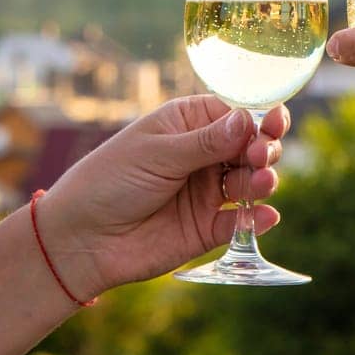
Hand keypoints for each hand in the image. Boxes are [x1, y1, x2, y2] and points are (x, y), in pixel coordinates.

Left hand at [36, 96, 289, 296]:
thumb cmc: (108, 182)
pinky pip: (242, 222)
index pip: (237, 113)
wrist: (79, 240)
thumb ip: (206, 142)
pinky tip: (264, 216)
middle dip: (265, 148)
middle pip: (252, 146)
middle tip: (260, 156)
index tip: (275, 122)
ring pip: (252, 181)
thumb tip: (248, 120)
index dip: (260, 117)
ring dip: (263, 180)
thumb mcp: (157, 154)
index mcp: (190, 125)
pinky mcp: (209, 227)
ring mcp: (208, 191)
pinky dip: (258, 218)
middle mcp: (205, 155)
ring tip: (260, 184)